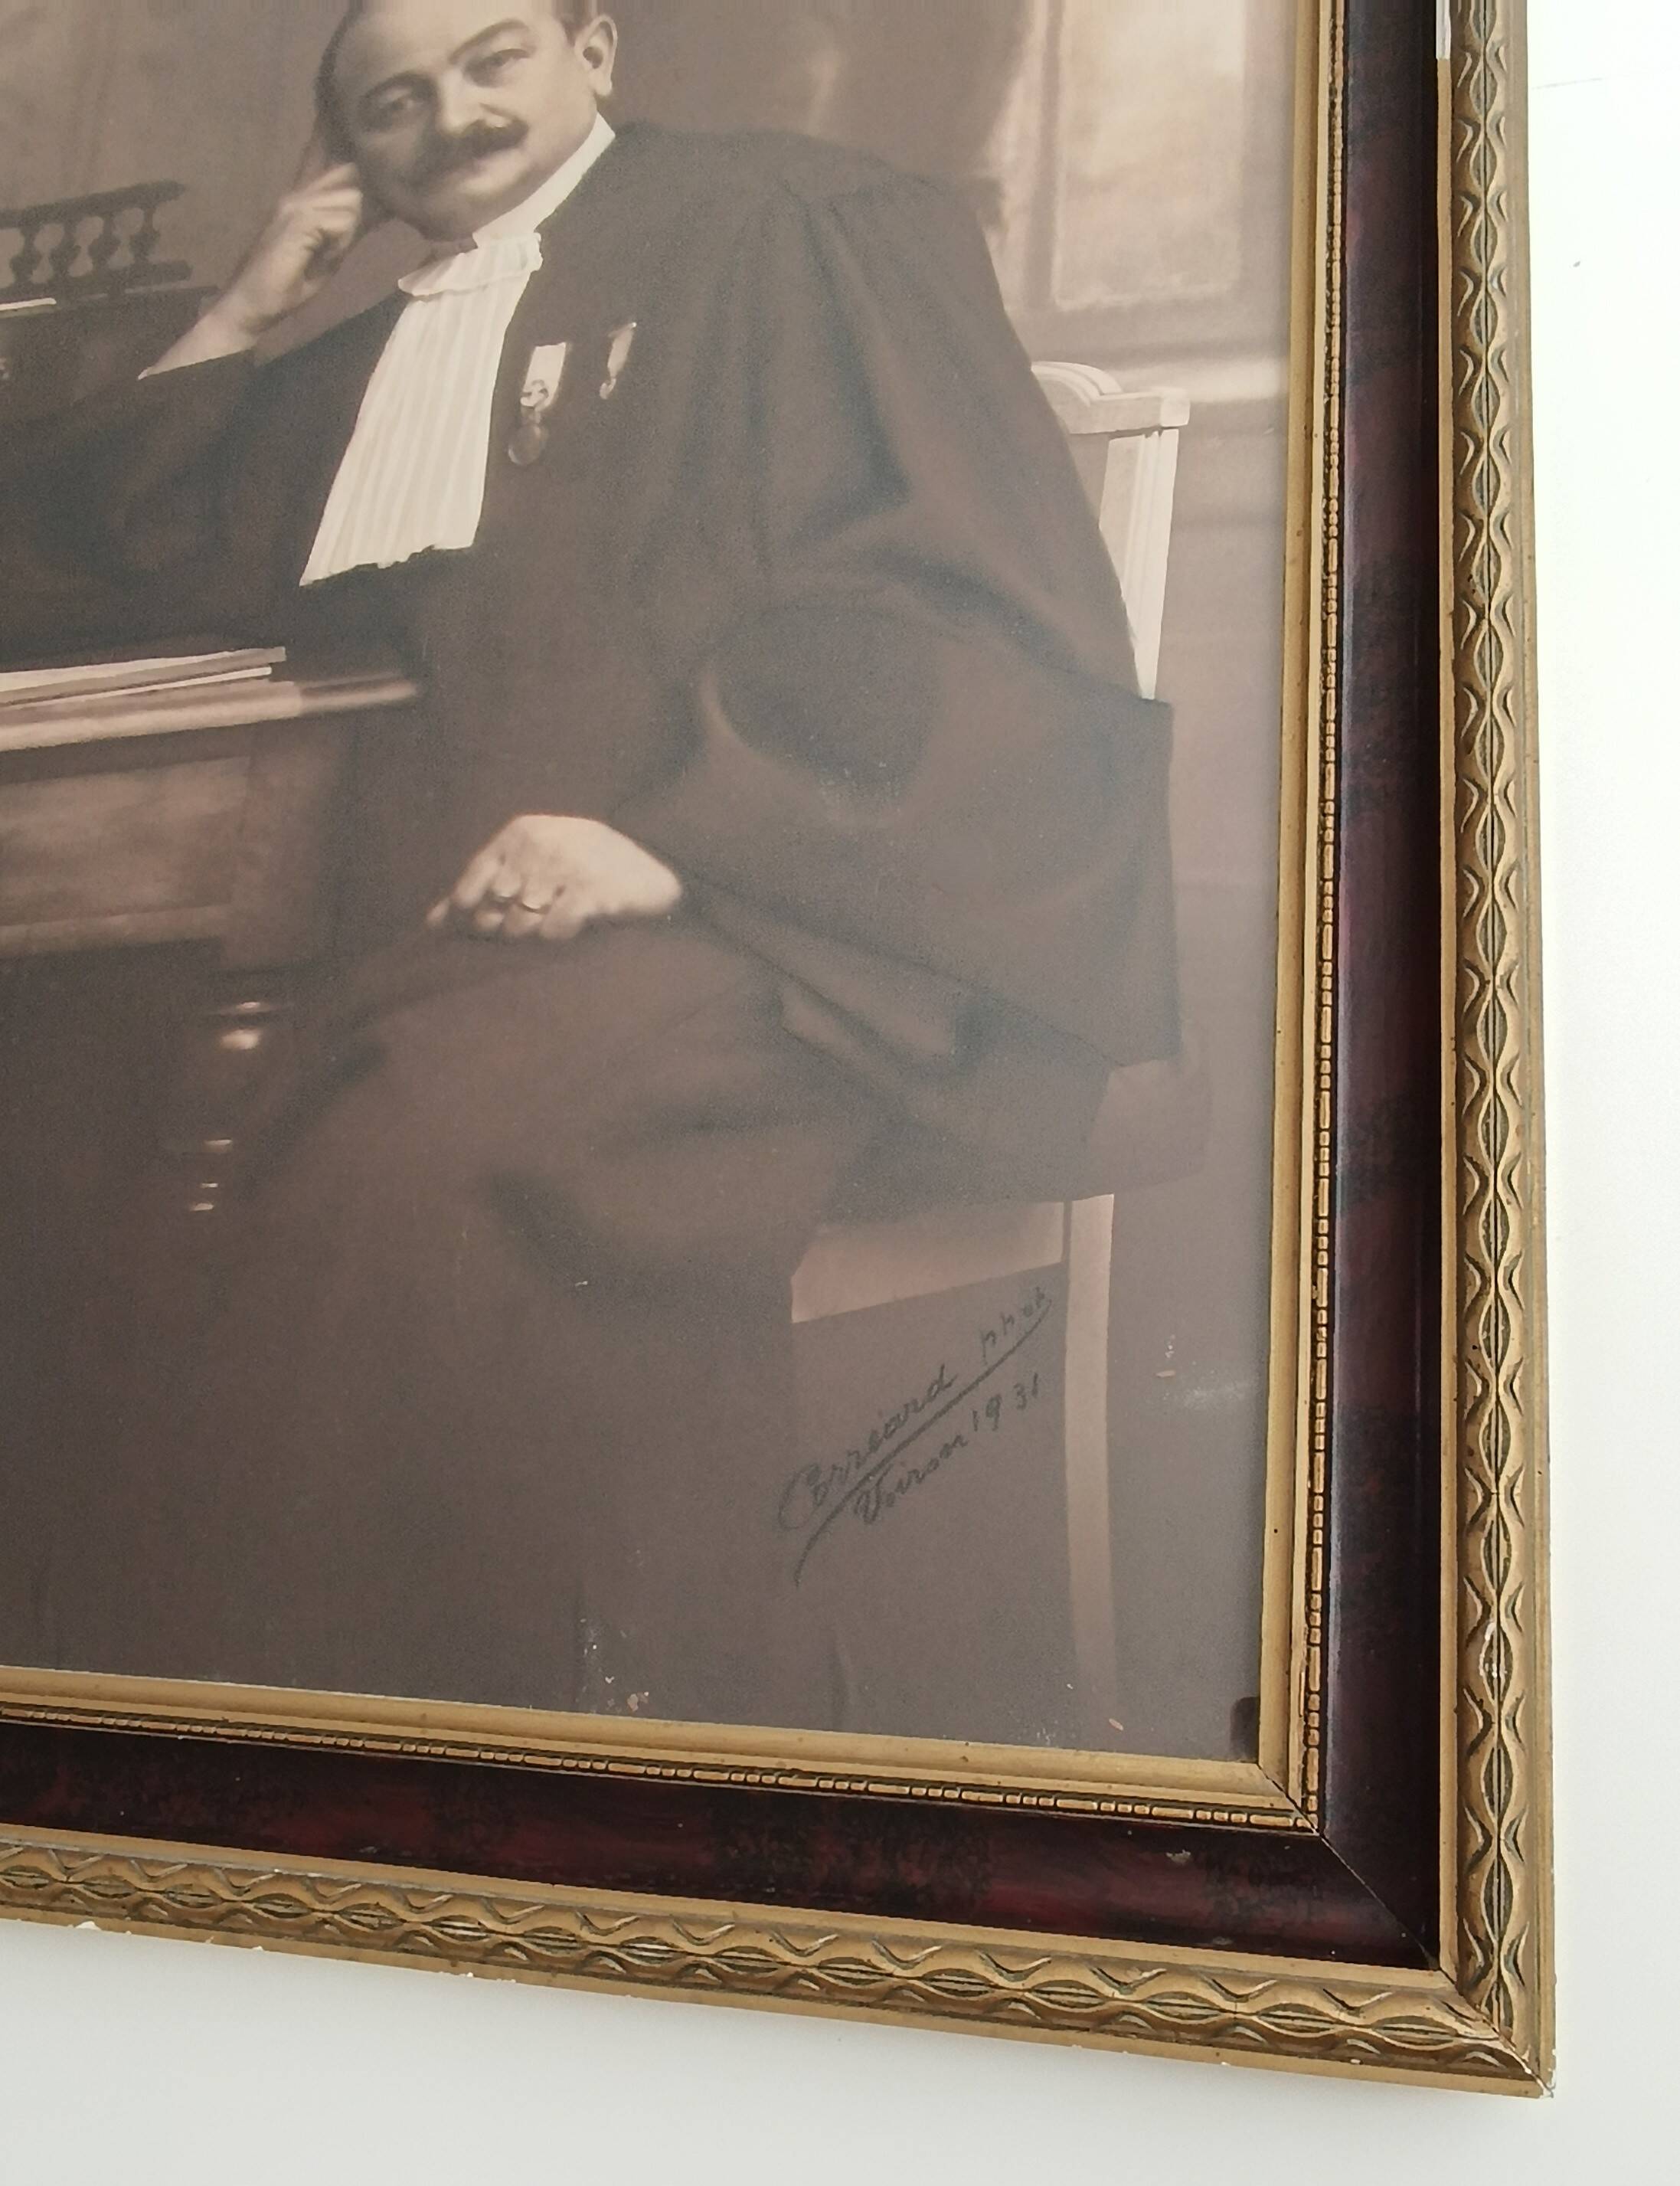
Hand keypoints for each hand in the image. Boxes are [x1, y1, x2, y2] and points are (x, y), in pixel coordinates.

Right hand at [206, 128, 379, 344]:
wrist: (252, 304)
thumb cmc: (288, 283)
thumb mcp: (329, 253)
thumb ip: (349, 228)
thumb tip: (379, 208)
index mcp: (305, 197)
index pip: (332, 160)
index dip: (348, 143)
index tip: (365, 128)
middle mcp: (299, 193)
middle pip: (349, 173)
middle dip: (367, 193)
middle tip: (365, 218)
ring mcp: (295, 204)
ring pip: (350, 201)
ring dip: (350, 231)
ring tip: (332, 253)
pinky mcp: (296, 221)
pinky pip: (340, 221)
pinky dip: (340, 242)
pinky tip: (327, 256)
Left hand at [427, 816, 684, 943]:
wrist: (658, 868)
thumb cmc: (588, 870)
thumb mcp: (535, 866)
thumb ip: (482, 889)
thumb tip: (431, 924)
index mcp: (519, 833)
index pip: (472, 885)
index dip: (474, 917)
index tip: (493, 928)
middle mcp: (538, 844)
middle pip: (494, 911)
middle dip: (506, 930)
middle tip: (538, 925)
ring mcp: (565, 866)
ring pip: (520, 924)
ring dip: (536, 936)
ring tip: (559, 924)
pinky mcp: (592, 891)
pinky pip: (554, 930)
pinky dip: (560, 937)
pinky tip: (577, 927)